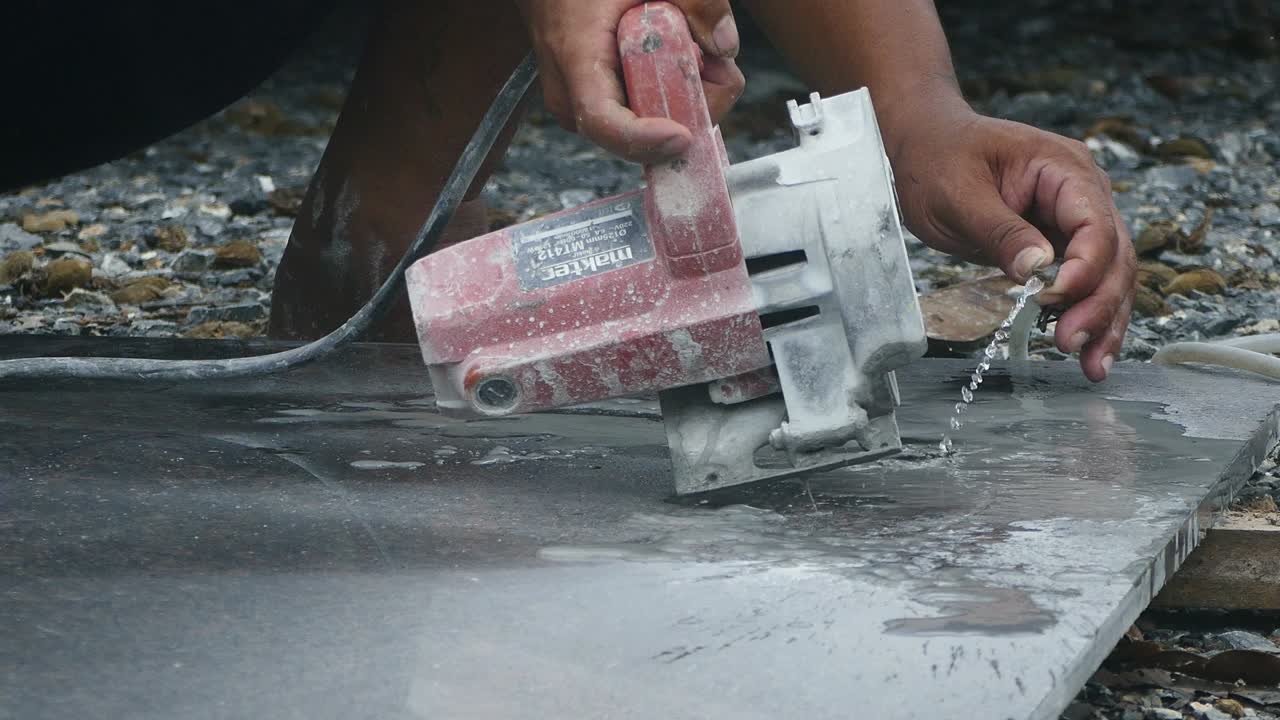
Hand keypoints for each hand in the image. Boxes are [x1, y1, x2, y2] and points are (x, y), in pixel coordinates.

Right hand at [514, 0, 744, 162]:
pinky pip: (640, 120)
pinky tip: (678, 65)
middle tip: (717, 68)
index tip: (682, 134)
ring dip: (681, 102)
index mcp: (576, 59)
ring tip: (696, 55)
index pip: (603, 122)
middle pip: (635, 135)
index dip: (645, 139)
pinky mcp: (597, 111)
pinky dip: (669, 100)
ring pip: (643, 131)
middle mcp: (572, 97)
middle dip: (686, 110)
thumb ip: (696, 1)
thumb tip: (726, 46)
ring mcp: (581, 109)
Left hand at [883, 95, 1135, 381]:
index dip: (1085, 267)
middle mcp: (1083, 193)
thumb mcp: (959, 195)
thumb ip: (1000, 231)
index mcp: (1064, 169)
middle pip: (1113, 255)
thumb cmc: (938, 158)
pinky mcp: (1059, 243)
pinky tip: (1086, 352)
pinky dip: (1087, 315)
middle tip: (1071, 345)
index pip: (1095, 224)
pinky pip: (1085, 282)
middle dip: (1099, 304)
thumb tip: (1038, 271)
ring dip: (1105, 321)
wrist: (924, 144)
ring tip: (1092, 367)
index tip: (1057, 300)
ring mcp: (1074, 219)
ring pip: (1109, 274)